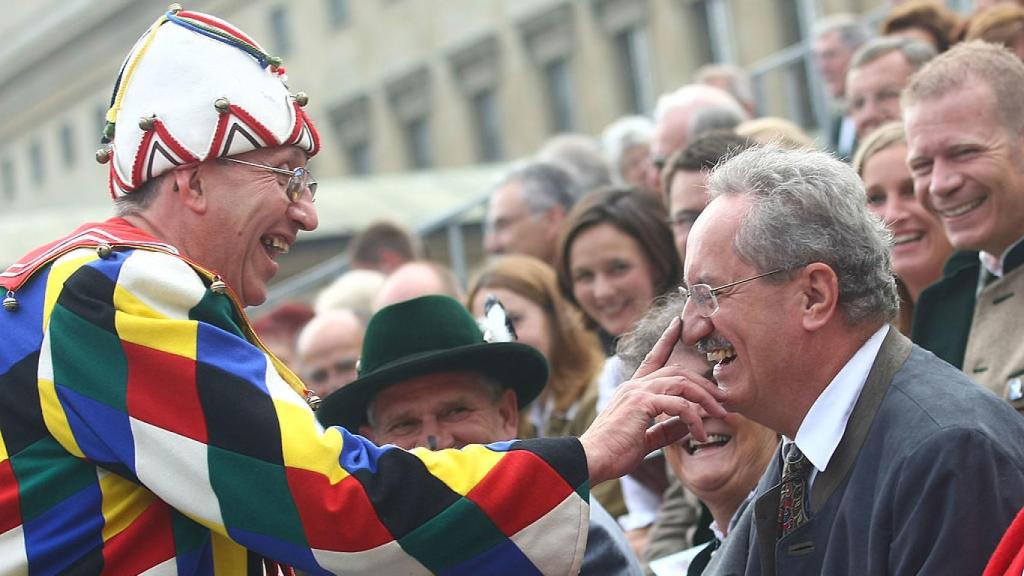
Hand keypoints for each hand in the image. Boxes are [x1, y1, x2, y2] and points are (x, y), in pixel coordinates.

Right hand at [581, 317, 726, 484]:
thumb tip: (687, 427)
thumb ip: (665, 430)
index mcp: (632, 391)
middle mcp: (634, 385)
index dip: (666, 340)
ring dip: (706, 399)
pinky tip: (700, 434)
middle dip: (704, 384)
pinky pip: (679, 404)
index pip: (653, 358)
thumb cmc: (613, 453)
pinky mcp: (641, 403)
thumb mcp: (645, 439)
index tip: (678, 324)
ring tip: (721, 414)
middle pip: (677, 372)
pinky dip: (694, 418)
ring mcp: (637, 391)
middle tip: (723, 399)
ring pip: (682, 383)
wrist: (591, 460)